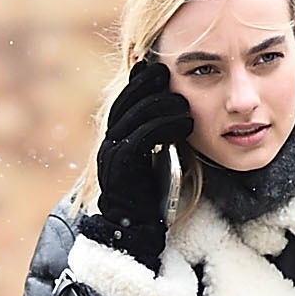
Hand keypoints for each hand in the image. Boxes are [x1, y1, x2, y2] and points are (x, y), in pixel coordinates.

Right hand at [83, 57, 193, 265]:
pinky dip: (166, 126)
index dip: (139, 81)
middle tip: (168, 72)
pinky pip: (143, 136)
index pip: (125, 100)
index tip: (157, 66)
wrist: (135, 228)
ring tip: (185, 103)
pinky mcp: (122, 166)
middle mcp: (108, 142)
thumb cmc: (149, 194)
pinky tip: (186, 123)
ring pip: (136, 116)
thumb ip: (155, 135)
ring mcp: (112, 153)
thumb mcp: (152, 159)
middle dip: (147, 85)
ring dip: (163, 105)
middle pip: (126, 102)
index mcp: (114, 138)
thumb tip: (172, 108)